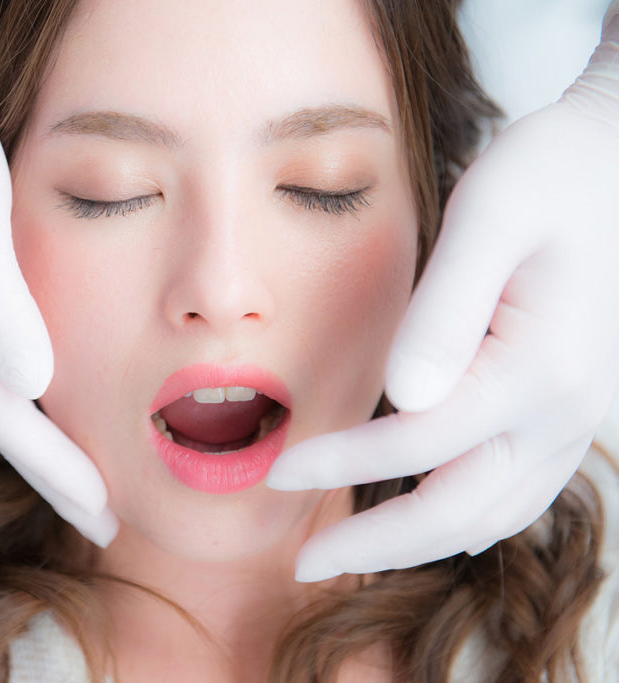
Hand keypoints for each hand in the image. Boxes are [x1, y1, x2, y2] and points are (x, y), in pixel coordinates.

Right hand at [0, 0, 116, 545]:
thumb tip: (35, 389)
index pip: (7, 418)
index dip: (56, 469)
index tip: (104, 513)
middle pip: (3, 420)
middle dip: (54, 475)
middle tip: (106, 524)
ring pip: (3, 396)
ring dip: (47, 442)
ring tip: (90, 482)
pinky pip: (2, 360)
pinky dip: (37, 396)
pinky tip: (58, 405)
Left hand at [268, 17, 618, 581]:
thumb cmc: (554, 172)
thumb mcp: (492, 215)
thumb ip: (445, 309)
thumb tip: (402, 396)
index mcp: (535, 367)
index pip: (416, 443)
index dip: (341, 465)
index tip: (278, 472)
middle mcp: (564, 410)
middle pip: (458, 509)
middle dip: (377, 543)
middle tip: (306, 564)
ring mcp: (577, 417)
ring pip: (495, 514)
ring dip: (421, 543)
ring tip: (358, 553)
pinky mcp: (576, 409)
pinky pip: (524, 493)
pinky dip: (471, 520)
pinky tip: (437, 524)